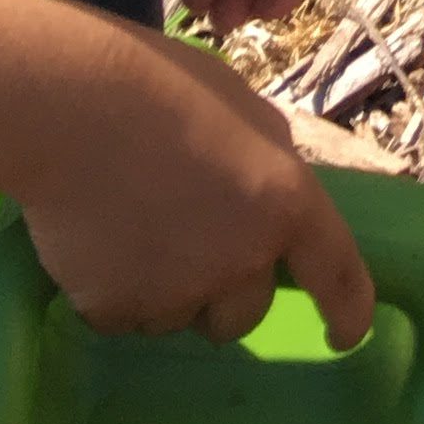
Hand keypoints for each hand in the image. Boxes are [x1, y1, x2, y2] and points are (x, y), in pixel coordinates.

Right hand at [16, 28, 371, 347]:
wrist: (75, 106)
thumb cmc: (165, 88)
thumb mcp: (246, 113)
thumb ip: (270, 165)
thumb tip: (268, 202)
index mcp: (285, 203)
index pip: (337, 273)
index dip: (348, 310)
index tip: (345, 335)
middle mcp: (240, 260)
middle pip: (243, 314)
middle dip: (223, 293)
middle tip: (187, 242)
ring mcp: (176, 292)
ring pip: (178, 316)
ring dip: (166, 289)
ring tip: (133, 223)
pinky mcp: (115, 311)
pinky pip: (125, 316)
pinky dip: (115, 291)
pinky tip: (97, 238)